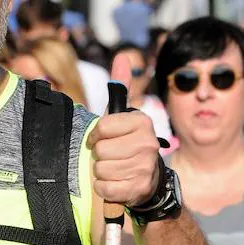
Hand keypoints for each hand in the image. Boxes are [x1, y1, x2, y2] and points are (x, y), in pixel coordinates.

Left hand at [87, 53, 160, 206]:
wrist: (147, 180)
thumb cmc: (127, 145)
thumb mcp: (123, 117)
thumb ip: (121, 87)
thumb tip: (122, 56)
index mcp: (142, 122)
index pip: (101, 127)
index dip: (95, 136)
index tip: (100, 139)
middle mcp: (147, 143)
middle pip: (100, 151)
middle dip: (100, 156)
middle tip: (111, 157)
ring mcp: (145, 167)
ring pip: (101, 170)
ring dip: (102, 173)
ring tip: (115, 170)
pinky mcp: (138, 189)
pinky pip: (105, 188)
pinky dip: (104, 189)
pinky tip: (116, 184)